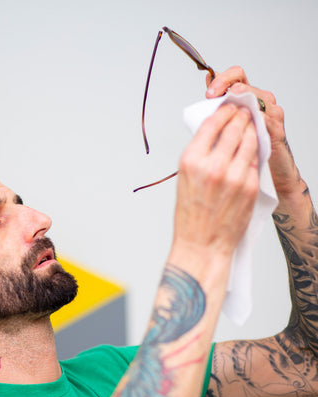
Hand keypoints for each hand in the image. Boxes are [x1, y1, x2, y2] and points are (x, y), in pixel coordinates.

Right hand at [173, 103, 258, 258]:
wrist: (202, 245)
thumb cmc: (190, 216)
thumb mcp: (185, 179)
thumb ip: (199, 155)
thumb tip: (214, 133)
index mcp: (191, 161)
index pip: (212, 124)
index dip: (223, 112)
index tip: (228, 107)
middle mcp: (213, 166)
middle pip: (234, 128)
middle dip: (241, 117)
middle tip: (244, 112)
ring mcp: (235, 176)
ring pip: (250, 141)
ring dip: (251, 131)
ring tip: (250, 128)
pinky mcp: (250, 187)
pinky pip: (255, 161)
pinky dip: (253, 153)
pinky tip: (251, 152)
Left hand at [205, 66, 297, 196]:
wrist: (254, 177)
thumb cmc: (238, 153)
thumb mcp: (221, 131)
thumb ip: (215, 114)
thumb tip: (202, 101)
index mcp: (243, 98)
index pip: (235, 76)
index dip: (221, 79)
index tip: (209, 92)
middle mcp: (258, 101)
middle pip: (244, 83)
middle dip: (227, 86)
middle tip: (213, 95)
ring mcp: (270, 113)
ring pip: (258, 97)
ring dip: (243, 97)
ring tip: (231, 99)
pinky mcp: (276, 129)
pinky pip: (268, 118)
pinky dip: (257, 116)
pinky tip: (246, 118)